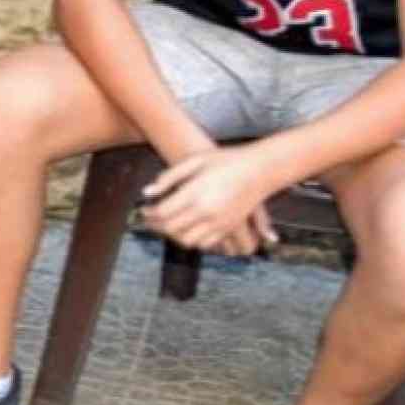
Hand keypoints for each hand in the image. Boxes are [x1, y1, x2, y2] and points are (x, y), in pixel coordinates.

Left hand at [141, 148, 281, 256]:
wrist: (261, 169)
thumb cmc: (226, 160)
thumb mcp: (195, 161)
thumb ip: (169, 177)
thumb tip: (146, 193)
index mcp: (195, 193)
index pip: (163, 213)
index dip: (149, 214)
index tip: (144, 211)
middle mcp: (206, 211)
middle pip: (172, 229)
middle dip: (157, 226)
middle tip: (151, 220)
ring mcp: (219, 222)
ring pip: (187, 240)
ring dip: (174, 235)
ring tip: (168, 225)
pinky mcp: (229, 228)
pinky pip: (205, 244)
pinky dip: (193, 240)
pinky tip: (188, 229)